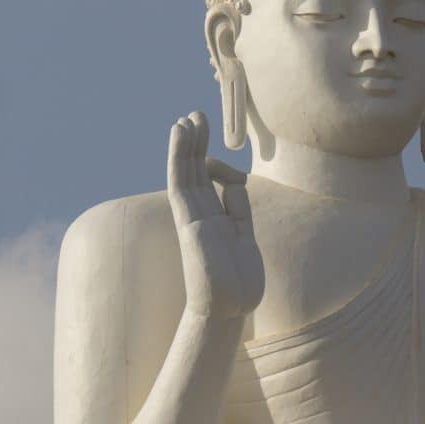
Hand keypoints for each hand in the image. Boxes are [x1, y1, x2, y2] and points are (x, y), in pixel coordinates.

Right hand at [167, 111, 263, 319]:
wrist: (228, 308)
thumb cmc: (238, 279)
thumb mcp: (245, 235)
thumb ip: (239, 209)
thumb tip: (236, 182)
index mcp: (215, 217)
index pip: (210, 180)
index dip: (211, 158)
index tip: (210, 139)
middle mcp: (201, 214)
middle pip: (196, 171)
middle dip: (196, 143)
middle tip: (195, 115)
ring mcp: (193, 216)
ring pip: (186, 172)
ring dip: (186, 144)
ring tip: (186, 119)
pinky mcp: (189, 219)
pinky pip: (181, 182)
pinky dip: (179, 157)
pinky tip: (180, 135)